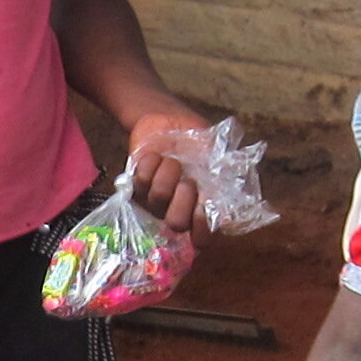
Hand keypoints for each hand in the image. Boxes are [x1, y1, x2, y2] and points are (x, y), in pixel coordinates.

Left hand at [120, 102, 214, 235]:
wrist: (171, 120)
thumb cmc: (199, 142)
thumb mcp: (217, 156)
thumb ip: (224, 180)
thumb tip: (227, 214)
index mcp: (201, 210)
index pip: (201, 239)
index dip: (202, 229)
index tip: (204, 206)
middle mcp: (176, 211)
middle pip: (176, 223)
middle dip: (185, 197)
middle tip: (189, 179)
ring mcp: (153, 201)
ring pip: (158, 196)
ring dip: (169, 171)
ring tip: (173, 159)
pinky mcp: (134, 186)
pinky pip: (141, 180)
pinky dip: (152, 162)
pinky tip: (157, 155)